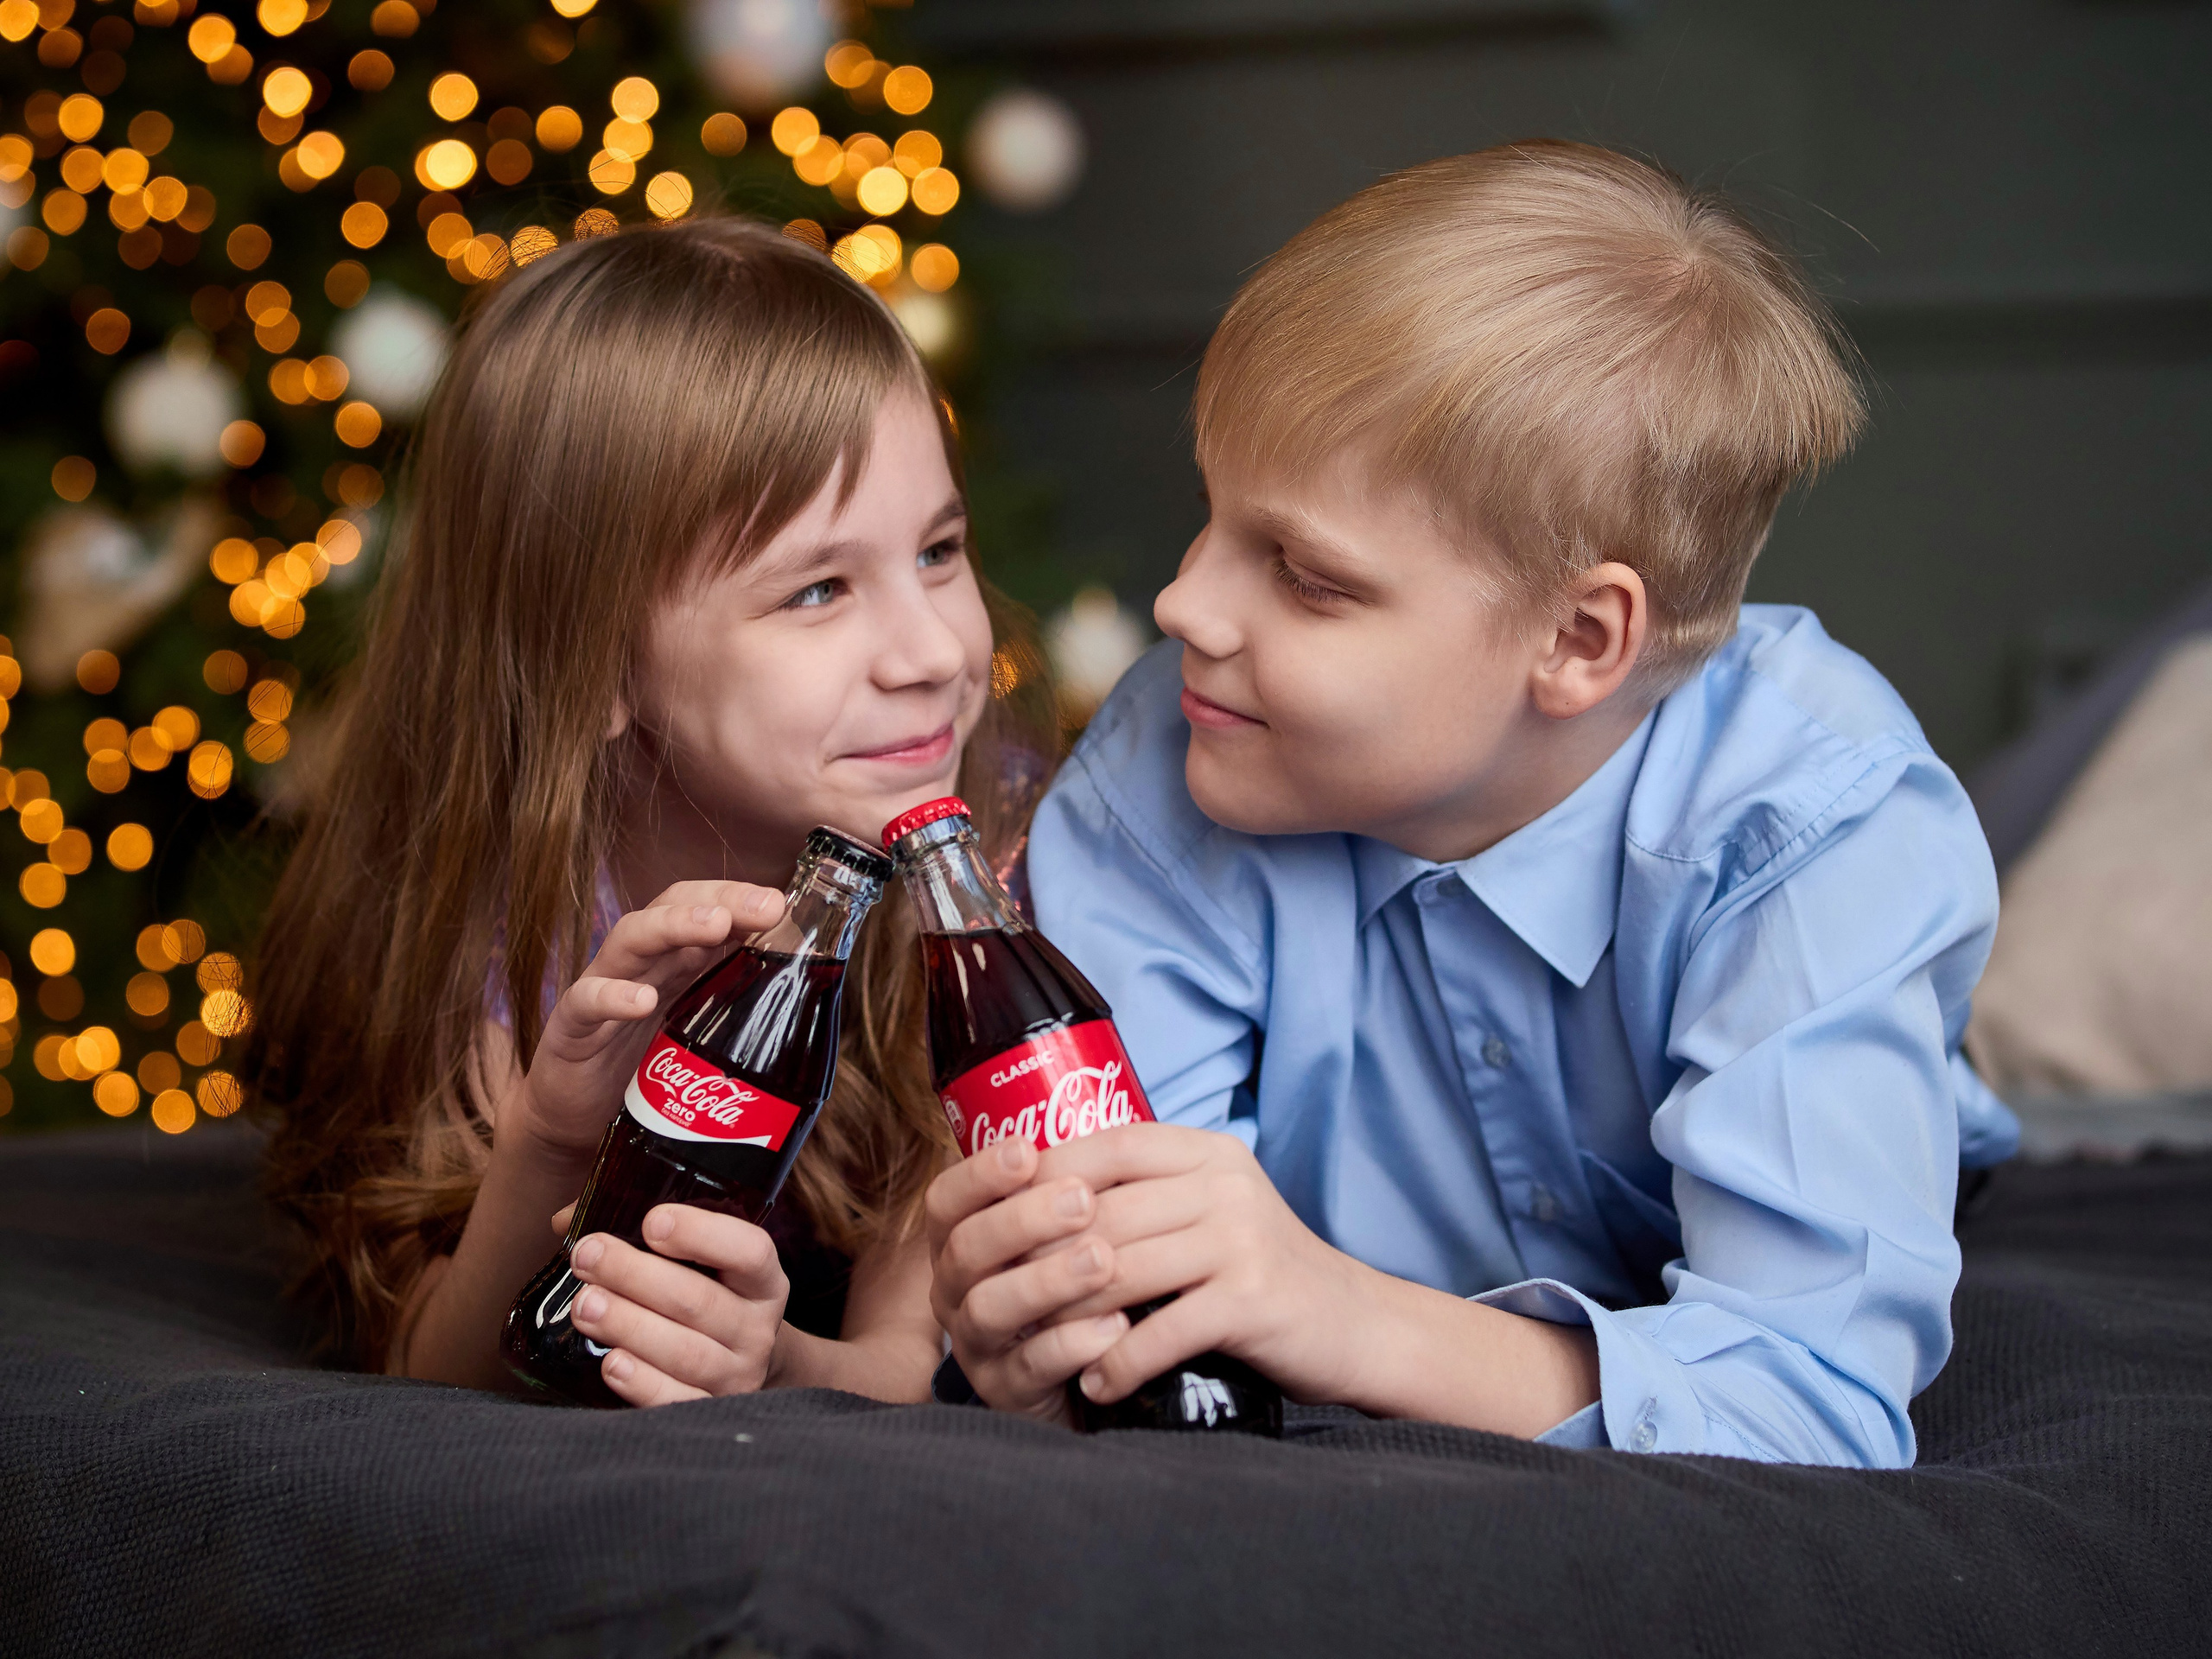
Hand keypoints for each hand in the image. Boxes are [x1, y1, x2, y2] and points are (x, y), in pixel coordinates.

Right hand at [510, 881, 783, 1158]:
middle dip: (722, 900)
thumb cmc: (645, 1067)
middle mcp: (641, 963)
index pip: (707, 908)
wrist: (576, 1120)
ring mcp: (602, 988)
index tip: (786, 903)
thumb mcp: (700, 1031)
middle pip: (673, 909)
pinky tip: (640, 1000)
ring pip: (631, 939)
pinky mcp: (571, 1029)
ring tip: (713, 925)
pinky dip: (611, 996)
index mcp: (676, 960)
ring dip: (674, 927)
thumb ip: (738, 1004)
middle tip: (766, 906)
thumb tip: (808, 990)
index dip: (743, 899)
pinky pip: (585, 1003)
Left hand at [564, 1203, 790, 1406]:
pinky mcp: (708, 1411)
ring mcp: (736, 1375)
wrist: (733, 1366)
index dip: (702, 1234)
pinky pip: (676, 1401)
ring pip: (686, 1352)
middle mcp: (756, 1329)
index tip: (651, 1222)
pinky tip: (611, 1362)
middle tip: (587, 1256)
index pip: (751, 1251)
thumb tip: (567, 1220)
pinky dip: (643, 1383)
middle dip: (636, 1275)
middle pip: (700, 1301)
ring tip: (586, 1306)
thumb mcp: (696, 1264)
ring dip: (630, 1325)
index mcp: (762, 1281)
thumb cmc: (702, 1298)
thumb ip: (644, 1235)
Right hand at [925, 1138, 1131, 1426]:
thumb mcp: (1055, 1234)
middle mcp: (954, 1290)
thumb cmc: (1068, 1286)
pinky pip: (1030, 1369)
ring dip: (1048, 1280)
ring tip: (1104, 1260)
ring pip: (992, 1308)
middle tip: (1083, 1199)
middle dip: (1023, 1219)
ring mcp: (976, 1344)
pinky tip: (1114, 1327)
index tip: (1027, 1151)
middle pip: (968, 1248)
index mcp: (959, 1241)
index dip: (980, 1174)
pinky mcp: (1006, 1393)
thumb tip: (1102, 1119)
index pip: (947, 1200)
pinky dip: (1071, 1345)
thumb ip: (1064, 1189)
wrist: (1081, 1377)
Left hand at [1012, 1124, 1373, 1410]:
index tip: (999, 1215)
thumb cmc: (1260, 1271)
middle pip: (1102, 1212)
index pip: (1109, 1146)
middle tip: (999, 1295)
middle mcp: (1225, 1186)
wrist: (1353, 1324)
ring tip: (1033, 1344)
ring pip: (1120, 1270)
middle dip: (1042, 1257)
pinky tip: (1095, 1385)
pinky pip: (1160, 1331)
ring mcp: (1241, 1240)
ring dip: (1067, 1315)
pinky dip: (1118, 1364)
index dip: (1047, 1175)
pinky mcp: (1251, 1300)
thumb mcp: (1212, 1210)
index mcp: (1208, 1153)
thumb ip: (1146, 1195)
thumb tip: (1039, 1200)